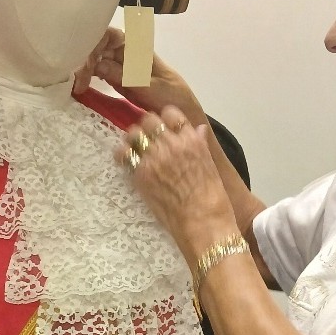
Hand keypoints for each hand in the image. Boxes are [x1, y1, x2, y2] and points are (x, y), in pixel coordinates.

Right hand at [73, 27, 206, 126]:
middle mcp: (125, 52)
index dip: (94, 43)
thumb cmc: (173, 97)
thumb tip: (99, 65)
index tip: (87, 63)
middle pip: (97, 46)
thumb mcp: (152, 87)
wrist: (183, 114)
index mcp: (137, 47)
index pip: (109, 35)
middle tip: (76, 81)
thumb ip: (127, 76)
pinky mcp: (115, 79)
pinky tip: (79, 87)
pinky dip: (86, 79)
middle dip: (83, 59)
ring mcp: (119, 65)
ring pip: (93, 60)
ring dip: (82, 70)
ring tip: (75, 86)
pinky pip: (96, 73)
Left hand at [117, 108, 237, 260]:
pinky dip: (122, 154)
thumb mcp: (211, 165)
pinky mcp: (141, 174)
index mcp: (191, 138)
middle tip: (146, 139)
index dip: (164, 118)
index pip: (170, 112)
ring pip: (133, 133)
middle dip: (146, 127)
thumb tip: (198, 129)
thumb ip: (200, 144)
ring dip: (133, 139)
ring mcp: (154, 157)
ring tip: (134, 149)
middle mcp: (172, 143)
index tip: (162, 128)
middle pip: (148, 120)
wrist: (203, 222)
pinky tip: (125, 161)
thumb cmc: (213, 198)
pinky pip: (124, 154)